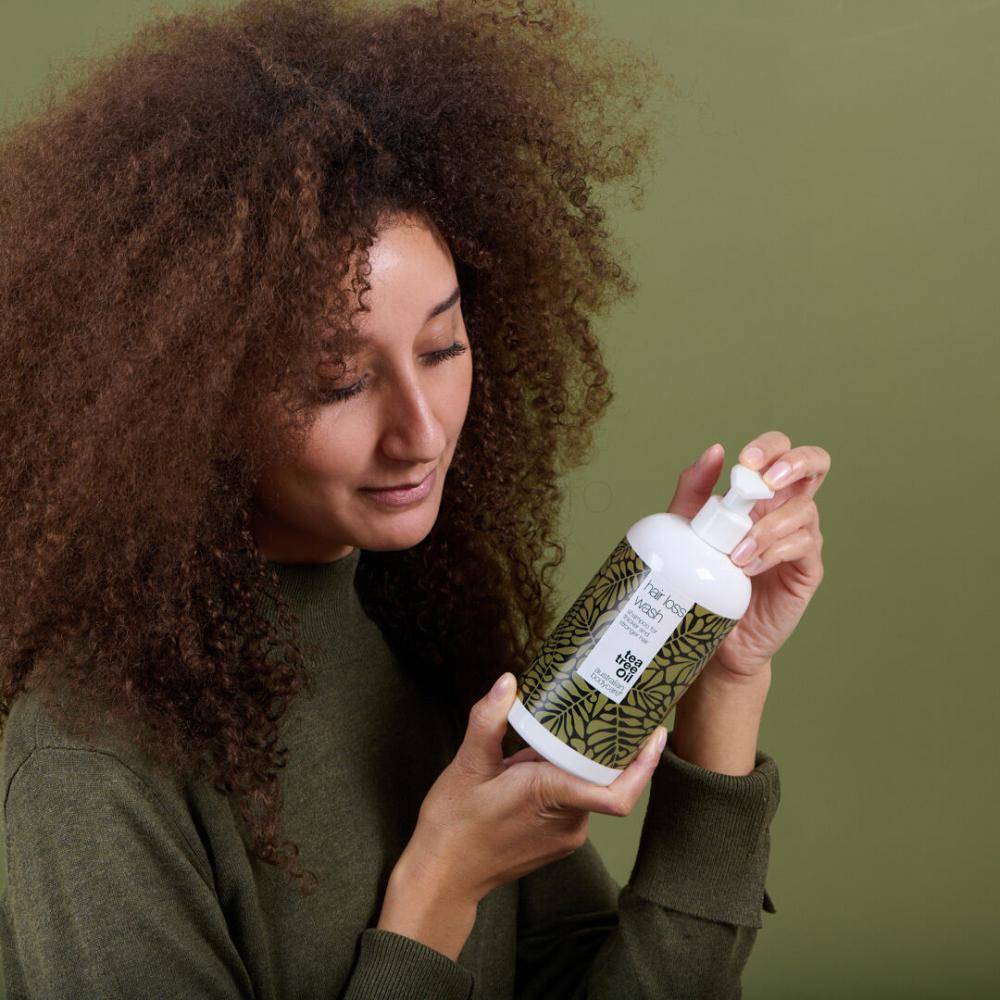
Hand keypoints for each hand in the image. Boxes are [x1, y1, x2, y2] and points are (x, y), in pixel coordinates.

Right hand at [396, 672, 667, 906]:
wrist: (443, 877)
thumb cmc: (453, 824)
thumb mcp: (467, 764)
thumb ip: (490, 720)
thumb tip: (508, 682)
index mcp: (552, 797)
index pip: (618, 793)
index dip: (644, 766)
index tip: (654, 734)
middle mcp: (569, 822)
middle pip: (605, 779)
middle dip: (606, 746)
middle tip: (605, 707)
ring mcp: (566, 836)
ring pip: (587, 788)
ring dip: (576, 762)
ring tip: (555, 732)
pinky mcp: (558, 842)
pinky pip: (575, 802)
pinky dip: (565, 779)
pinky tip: (538, 762)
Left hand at [666, 430, 829, 679]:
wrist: (714, 633)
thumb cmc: (702, 575)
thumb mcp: (688, 526)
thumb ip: (695, 488)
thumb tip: (715, 450)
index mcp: (762, 494)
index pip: (780, 452)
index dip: (770, 447)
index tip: (744, 460)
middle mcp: (787, 510)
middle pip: (815, 465)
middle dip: (795, 463)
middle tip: (767, 481)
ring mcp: (801, 538)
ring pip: (804, 511)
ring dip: (767, 526)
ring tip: (736, 552)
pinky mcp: (807, 569)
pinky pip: (803, 546)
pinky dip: (774, 551)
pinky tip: (749, 565)